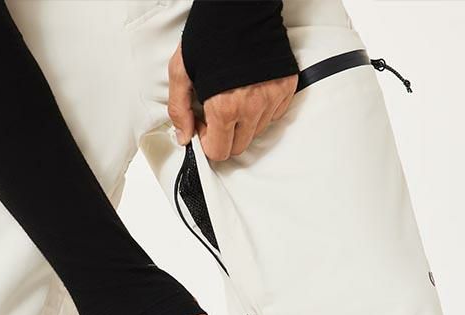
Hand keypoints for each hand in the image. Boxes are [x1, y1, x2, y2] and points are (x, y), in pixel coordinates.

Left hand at [168, 43, 297, 160]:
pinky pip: (273, 116)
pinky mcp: (286, 89)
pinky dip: (260, 111)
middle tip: (215, 114)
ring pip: (256, 133)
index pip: (219, 151)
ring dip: (242, 124)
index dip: (207, 142)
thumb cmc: (211, 34)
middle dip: (224, 136)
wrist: (241, 7)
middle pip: (238, 147)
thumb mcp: (181, 72)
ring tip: (232, 98)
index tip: (203, 127)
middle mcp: (252, 108)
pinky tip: (249, 92)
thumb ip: (178, 110)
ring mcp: (272, 99)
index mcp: (225, 108)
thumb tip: (183, 136)